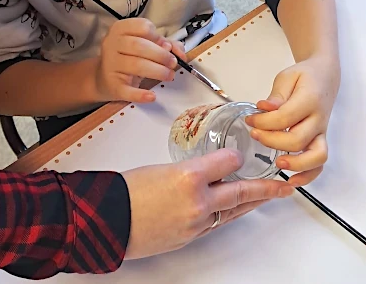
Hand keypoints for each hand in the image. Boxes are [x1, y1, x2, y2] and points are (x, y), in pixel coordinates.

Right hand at [96, 18, 185, 103]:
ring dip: (158, 71)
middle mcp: (112, 44)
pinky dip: (141, 94)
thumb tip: (178, 51)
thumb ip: (164, 44)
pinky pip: (128, 90)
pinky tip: (152, 96)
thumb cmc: (128, 57)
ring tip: (169, 75)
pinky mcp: (112, 85)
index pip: (142, 27)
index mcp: (120, 29)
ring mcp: (110, 64)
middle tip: (173, 63)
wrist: (103, 78)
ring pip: (136, 65)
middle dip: (161, 55)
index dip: (158, 37)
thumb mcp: (144, 44)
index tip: (166, 46)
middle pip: (139, 46)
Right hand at [123, 149, 293, 258]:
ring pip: (231, 211)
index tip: (240, 155)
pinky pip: (215, 224)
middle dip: (264, 188)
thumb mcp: (161, 168)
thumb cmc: (126, 191)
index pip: (225, 162)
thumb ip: (188, 170)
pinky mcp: (190, 237)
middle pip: (240, 192)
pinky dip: (226, 215)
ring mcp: (196, 223)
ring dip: (250, 203)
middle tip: (282, 186)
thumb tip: (202, 172)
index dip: (234, 157)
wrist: (109, 220)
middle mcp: (197, 201)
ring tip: (265, 197)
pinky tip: (231, 211)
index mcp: (188, 176)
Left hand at [246, 56, 339, 186]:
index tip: (249, 119)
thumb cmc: (304, 77)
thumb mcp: (287, 77)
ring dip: (295, 164)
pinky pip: (319, 163)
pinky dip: (309, 175)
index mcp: (309, 99)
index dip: (263, 122)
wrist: (324, 77)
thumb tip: (264, 107)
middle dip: (271, 141)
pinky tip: (292, 180)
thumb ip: (276, 95)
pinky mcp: (320, 141)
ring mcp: (321, 132)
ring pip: (315, 156)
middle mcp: (318, 119)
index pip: (285, 117)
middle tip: (254, 134)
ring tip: (276, 162)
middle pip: (297, 140)